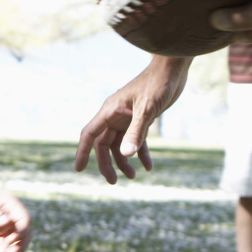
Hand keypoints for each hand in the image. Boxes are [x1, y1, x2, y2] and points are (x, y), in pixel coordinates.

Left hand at [0, 177, 30, 251]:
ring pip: (12, 241)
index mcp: (11, 205)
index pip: (24, 221)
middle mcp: (9, 215)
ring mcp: (2, 223)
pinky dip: (0, 251)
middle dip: (19, 246)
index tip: (9, 241)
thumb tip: (6, 224)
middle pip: (22, 233)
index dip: (21, 234)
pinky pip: (1, 243)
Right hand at [75, 56, 188, 183]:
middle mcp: (115, 115)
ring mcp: (128, 117)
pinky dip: (141, 152)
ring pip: (120, 144)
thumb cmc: (157, 85)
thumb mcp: (147, 110)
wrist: (172, 69)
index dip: (82, 152)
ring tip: (133, 177)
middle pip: (104, 144)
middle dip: (107, 163)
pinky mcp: (141, 118)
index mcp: (110, 111)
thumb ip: (136, 133)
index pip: (90, 134)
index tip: (79, 169)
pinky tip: (149, 166)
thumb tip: (125, 156)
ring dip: (124, 160)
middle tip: (114, 182)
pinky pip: (136, 139)